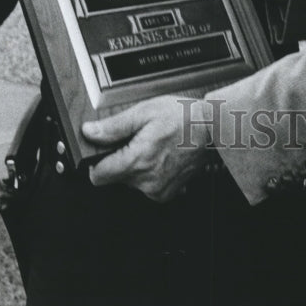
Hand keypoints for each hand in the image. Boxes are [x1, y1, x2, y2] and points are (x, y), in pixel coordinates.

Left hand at [83, 96, 210, 202]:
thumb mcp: (146, 112)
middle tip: (137, 138)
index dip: (96, 161)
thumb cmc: (185, 117)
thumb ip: (114, 126)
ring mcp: (158, 189)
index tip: (103, 150)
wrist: (215, 130)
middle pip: (114, 177)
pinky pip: (147, 185)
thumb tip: (90, 132)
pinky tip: (161, 155)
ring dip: (136, 165)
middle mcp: (146, 181)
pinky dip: (150, 172)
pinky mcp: (168, 193)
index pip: (97, 176)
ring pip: (131, 181)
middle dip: (120, 158)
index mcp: (137, 161)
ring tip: (153, 145)